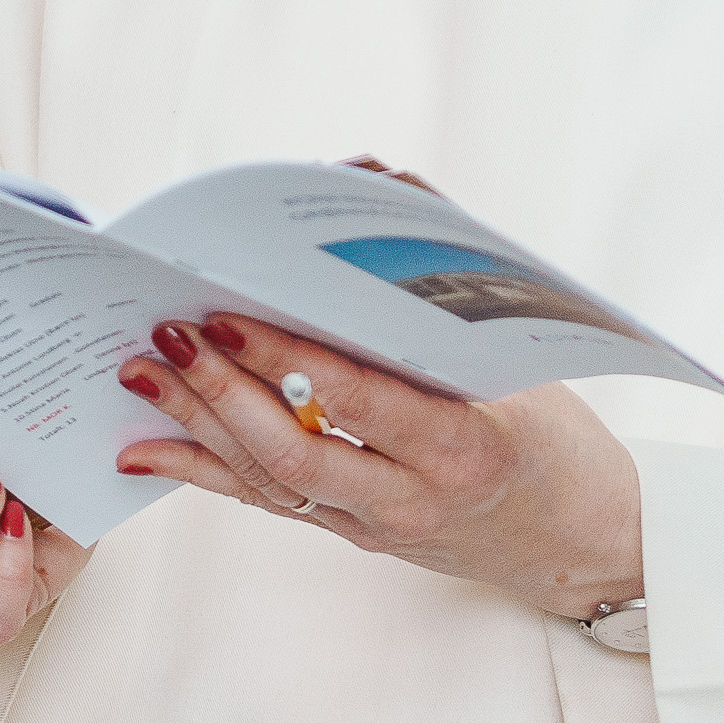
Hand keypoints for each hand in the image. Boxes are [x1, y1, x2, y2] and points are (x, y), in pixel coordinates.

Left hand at [114, 316, 642, 623]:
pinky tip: (140, 450)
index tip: (225, 316)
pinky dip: (201, 470)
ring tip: (137, 371)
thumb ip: (439, 274)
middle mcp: (413, 496)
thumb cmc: (557, 431)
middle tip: (163, 335)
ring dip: (195, 423)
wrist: (586, 542)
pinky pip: (265, 502)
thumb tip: (366, 179)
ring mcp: (377, 524)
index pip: (359, 402)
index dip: (286, 360)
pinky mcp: (352, 533)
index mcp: (466, 444)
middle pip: (294, 450)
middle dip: (220, 390)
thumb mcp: (518, 354)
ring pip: (268, 480)